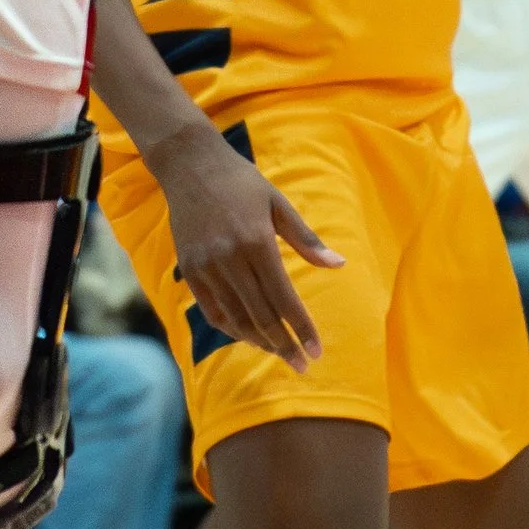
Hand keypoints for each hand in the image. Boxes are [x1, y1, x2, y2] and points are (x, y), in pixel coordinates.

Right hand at [154, 119, 342, 369]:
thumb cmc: (241, 182)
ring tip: (279, 353)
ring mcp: (206, 266)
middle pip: (261, 316)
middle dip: (284, 345)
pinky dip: (231, 328)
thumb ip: (306, 239)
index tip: (316, 351)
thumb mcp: (278, 203)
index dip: (301, 328)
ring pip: (236, 318)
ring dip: (260, 341)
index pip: (284, 298)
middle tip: (302, 364)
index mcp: (256, 242)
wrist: (189, 164)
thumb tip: (339, 265)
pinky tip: (248, 336)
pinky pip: (212, 310)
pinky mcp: (189, 269)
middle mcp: (229, 258)